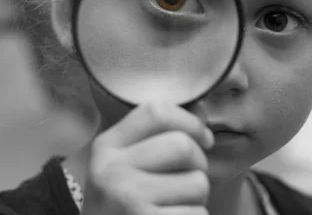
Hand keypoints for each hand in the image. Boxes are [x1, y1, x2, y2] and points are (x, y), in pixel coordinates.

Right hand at [81, 102, 214, 214]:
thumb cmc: (123, 207)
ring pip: (197, 182)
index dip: (191, 121)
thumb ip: (160, 135)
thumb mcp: (127, 166)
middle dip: (199, 165)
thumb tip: (201, 107)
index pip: (156, 112)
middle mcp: (111, 170)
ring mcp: (127, 199)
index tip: (204, 139)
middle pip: (182, 145)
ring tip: (178, 207)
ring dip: (199, 198)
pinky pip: (198, 214)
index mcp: (106, 147)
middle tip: (190, 182)